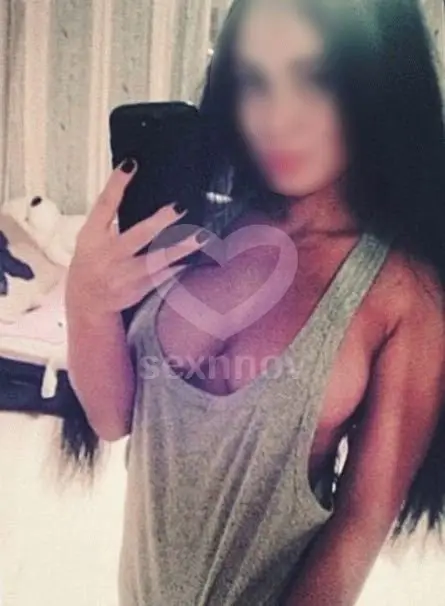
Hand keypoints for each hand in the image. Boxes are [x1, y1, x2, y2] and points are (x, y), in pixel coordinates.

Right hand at [66, 158, 206, 316]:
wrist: (87, 301)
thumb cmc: (92, 259)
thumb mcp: (91, 236)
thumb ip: (109, 215)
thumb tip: (133, 182)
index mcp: (92, 235)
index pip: (104, 205)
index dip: (116, 184)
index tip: (132, 163)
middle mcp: (109, 254)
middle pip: (137, 236)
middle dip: (159, 222)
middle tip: (179, 207)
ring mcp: (124, 274)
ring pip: (156, 260)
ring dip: (180, 249)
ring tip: (202, 237)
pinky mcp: (138, 289)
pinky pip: (163, 277)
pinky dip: (180, 267)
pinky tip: (197, 259)